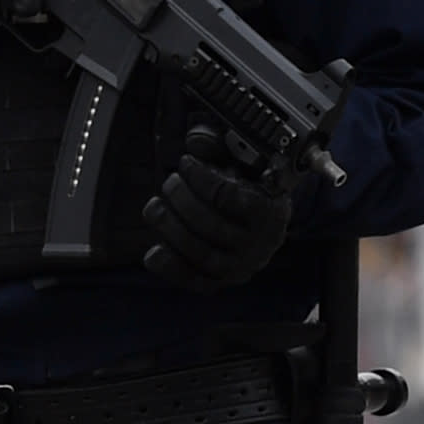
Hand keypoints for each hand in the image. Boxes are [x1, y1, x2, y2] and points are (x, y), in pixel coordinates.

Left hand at [140, 120, 296, 285]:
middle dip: (181, 200)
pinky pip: (194, 280)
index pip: (230, 197)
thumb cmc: (247, 189)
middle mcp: (260, 243)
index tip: (186, 162)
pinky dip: (170, 267)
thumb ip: (218, 147)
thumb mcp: (240, 162)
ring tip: (155, 206)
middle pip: (212, 226)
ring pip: (202, 254)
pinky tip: (153, 251)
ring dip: (170, 228)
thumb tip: (196, 141)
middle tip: (170, 182)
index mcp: (270, 210)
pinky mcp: (222, 282)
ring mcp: (242, 266)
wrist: (261, 225)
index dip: (200, 177)